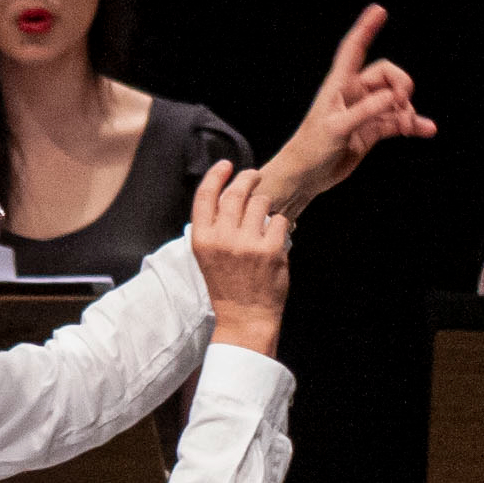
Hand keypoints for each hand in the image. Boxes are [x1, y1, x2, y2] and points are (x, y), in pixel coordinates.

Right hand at [188, 162, 293, 353]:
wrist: (245, 317)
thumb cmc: (227, 286)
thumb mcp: (208, 256)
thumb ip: (213, 228)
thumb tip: (224, 196)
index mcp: (202, 239)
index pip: (205, 196)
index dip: (216, 176)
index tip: (226, 165)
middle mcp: (223, 239)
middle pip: (236, 193)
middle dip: (248, 178)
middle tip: (255, 176)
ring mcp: (248, 244)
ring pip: (261, 203)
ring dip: (266, 204)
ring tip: (265, 216)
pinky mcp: (271, 250)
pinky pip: (280, 221)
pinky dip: (281, 224)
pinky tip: (276, 235)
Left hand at [263, 5, 429, 210]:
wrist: (307, 175)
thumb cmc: (312, 148)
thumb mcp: (337, 129)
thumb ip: (366, 112)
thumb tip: (394, 98)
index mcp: (339, 85)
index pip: (354, 49)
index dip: (366, 28)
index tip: (379, 10)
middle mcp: (353, 93)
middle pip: (386, 74)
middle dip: (401, 84)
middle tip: (402, 102)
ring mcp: (365, 111)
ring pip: (395, 99)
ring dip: (408, 110)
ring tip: (411, 125)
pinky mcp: (372, 130)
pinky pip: (398, 121)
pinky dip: (412, 125)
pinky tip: (426, 130)